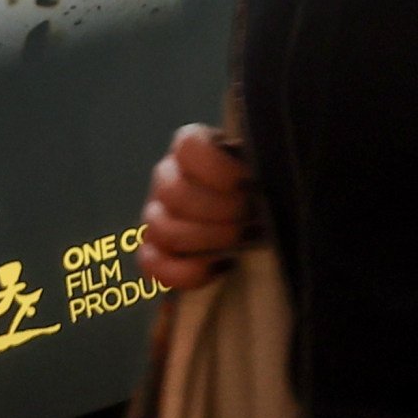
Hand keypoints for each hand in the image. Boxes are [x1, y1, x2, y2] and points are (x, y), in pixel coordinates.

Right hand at [138, 122, 252, 289]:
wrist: (255, 216)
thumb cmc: (262, 185)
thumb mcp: (264, 167)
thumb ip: (261, 164)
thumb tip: (261, 177)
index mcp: (194, 147)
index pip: (188, 145)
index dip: (214, 165)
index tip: (244, 181)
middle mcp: (168, 177)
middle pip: (173, 192)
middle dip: (217, 209)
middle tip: (248, 216)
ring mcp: (157, 214)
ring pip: (160, 228)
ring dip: (205, 239)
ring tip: (241, 239)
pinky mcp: (155, 250)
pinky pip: (152, 264)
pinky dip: (186, 272)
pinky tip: (221, 266)